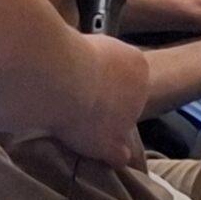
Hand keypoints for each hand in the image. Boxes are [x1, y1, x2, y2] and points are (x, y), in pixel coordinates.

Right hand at [52, 34, 149, 166]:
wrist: (60, 77)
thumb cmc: (66, 54)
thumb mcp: (89, 43)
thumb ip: (98, 56)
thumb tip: (86, 60)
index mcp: (137, 65)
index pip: (130, 78)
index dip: (108, 83)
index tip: (88, 82)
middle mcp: (140, 92)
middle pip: (126, 104)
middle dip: (106, 105)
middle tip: (78, 103)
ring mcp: (128, 119)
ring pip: (121, 129)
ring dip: (103, 130)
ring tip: (74, 124)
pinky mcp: (112, 143)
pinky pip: (119, 156)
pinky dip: (109, 156)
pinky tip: (97, 155)